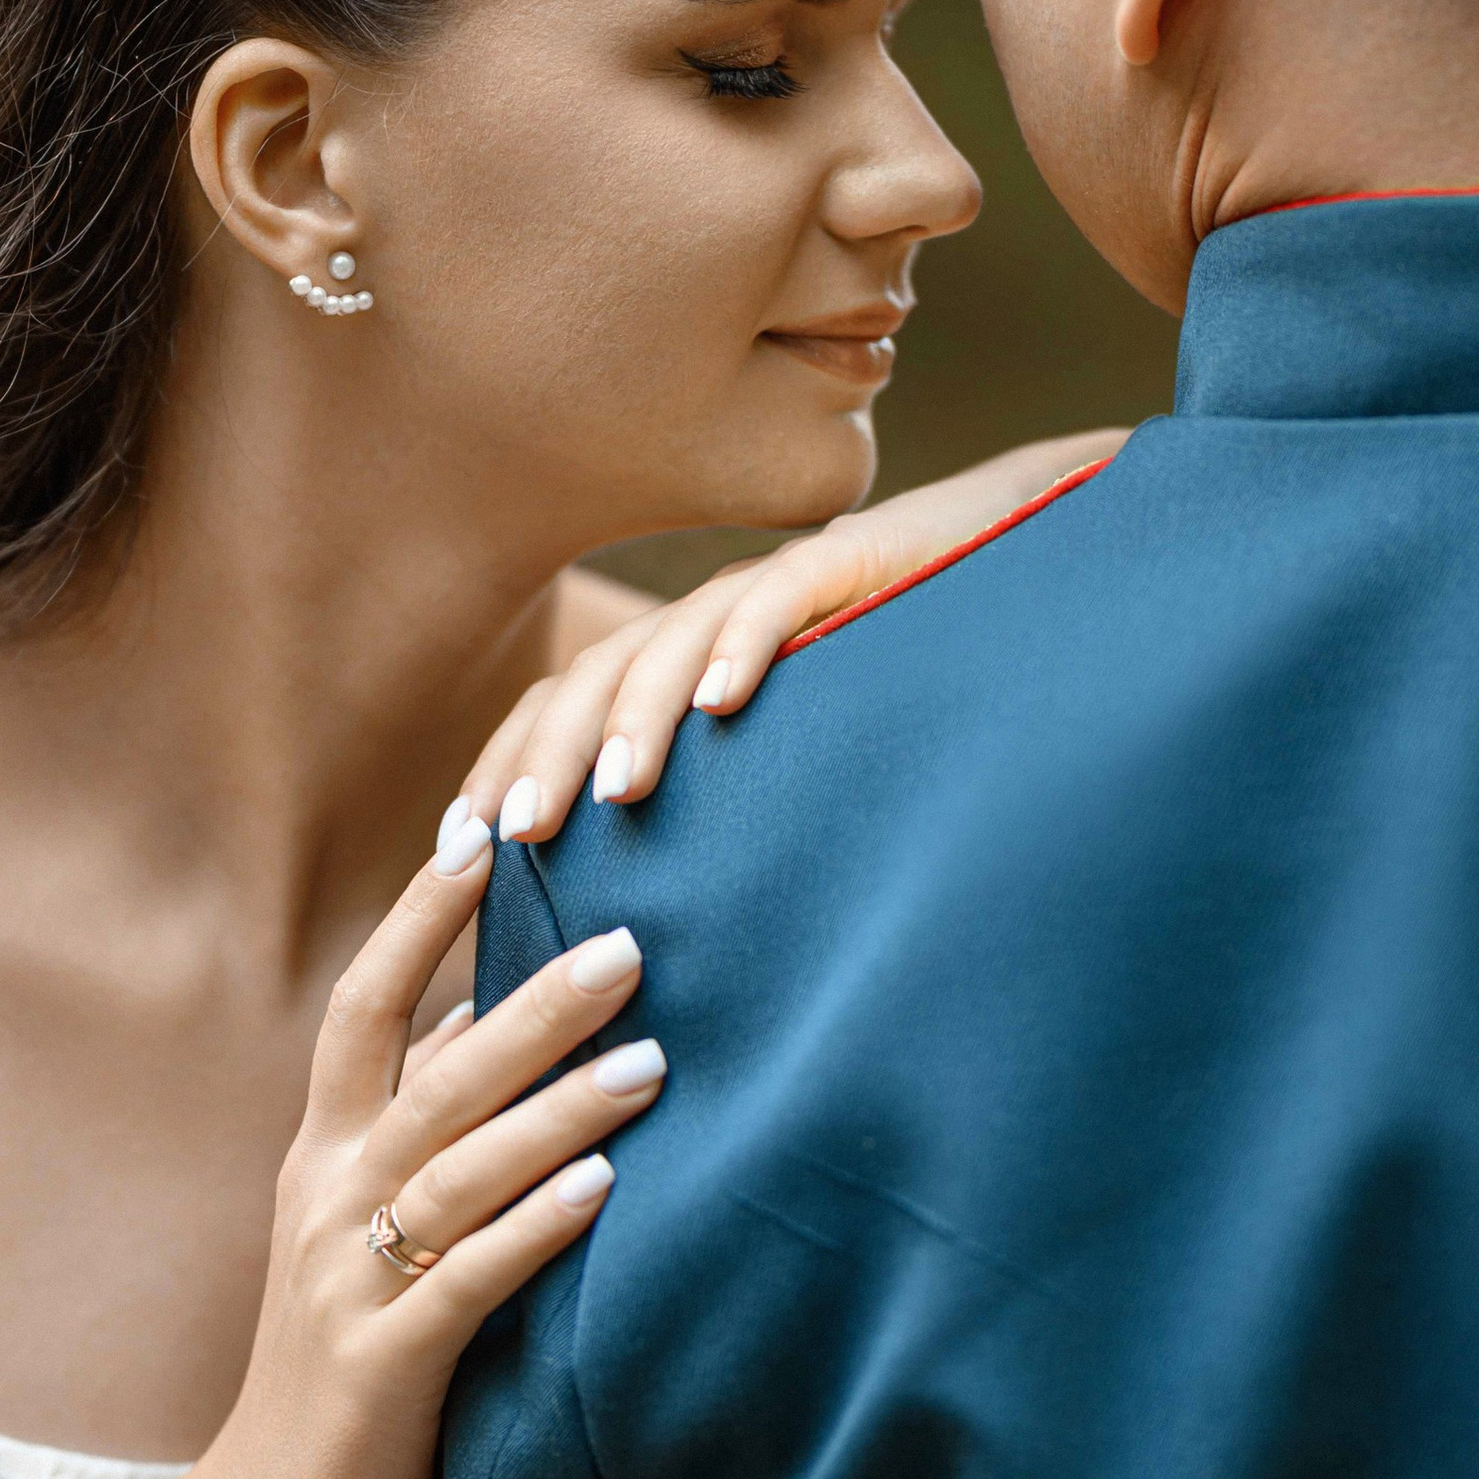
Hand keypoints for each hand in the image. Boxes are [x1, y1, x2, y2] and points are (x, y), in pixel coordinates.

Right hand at [191, 818, 660, 1478]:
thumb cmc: (344, 1371)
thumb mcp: (368, 1236)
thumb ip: (425, 1138)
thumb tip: (505, 1030)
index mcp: (323, 1158)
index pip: (365, 1009)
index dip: (419, 919)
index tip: (481, 828)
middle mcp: (329, 1199)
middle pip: (431, 1072)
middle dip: (531, 1003)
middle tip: (632, 947)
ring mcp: (352, 1281)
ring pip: (458, 1167)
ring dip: (558, 1110)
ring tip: (654, 1064)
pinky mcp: (387, 1362)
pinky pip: (469, 1280)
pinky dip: (538, 1230)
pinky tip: (606, 1192)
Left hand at [465, 432, 1127, 846]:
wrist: (1016, 555)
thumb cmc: (914, 680)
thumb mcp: (805, 758)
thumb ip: (739, 810)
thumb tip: (671, 923)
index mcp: (685, 662)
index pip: (567, 708)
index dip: (507, 767)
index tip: (462, 853)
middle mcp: (712, 621)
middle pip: (593, 679)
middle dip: (541, 758)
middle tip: (505, 838)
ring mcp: (773, 588)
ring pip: (670, 643)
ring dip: (632, 719)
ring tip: (608, 796)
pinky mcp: (848, 561)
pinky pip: (779, 600)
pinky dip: (743, 647)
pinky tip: (721, 703)